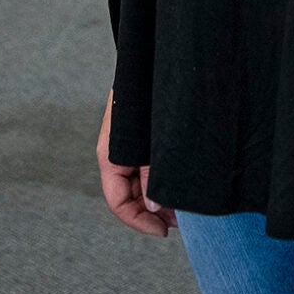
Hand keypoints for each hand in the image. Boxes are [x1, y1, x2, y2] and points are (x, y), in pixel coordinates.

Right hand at [97, 92, 175, 236]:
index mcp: (110, 156)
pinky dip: (162, 184)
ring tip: (184, 209)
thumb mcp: (152, 142)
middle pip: (130, 198)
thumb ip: (151, 175)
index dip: (139, 221)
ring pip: (141, 186)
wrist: (150, 62)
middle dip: (153, 214)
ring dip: (159, 201)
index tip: (164, 231)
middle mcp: (117, 156)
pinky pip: (149, 171)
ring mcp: (130, 150)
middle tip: (181, 223)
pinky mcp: (143, 142)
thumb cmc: (148, 95)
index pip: (118, 202)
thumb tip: (154, 208)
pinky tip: (180, 189)